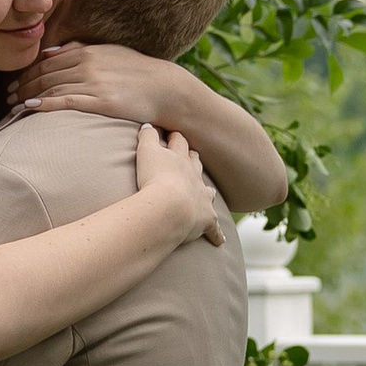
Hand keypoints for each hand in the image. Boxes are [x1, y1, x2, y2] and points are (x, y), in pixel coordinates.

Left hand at [20, 41, 179, 125]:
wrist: (165, 89)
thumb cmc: (137, 73)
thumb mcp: (109, 52)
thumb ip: (80, 49)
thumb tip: (51, 51)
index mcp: (87, 51)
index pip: (48, 62)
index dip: (27, 73)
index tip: (14, 83)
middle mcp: (87, 64)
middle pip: (45, 75)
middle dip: (23, 86)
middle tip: (8, 97)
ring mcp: (93, 82)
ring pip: (51, 88)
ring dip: (28, 97)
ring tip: (13, 107)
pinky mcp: (100, 101)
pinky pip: (65, 101)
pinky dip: (44, 104)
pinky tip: (30, 109)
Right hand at [136, 122, 225, 246]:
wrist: (170, 206)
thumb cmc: (155, 178)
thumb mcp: (146, 152)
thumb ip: (147, 136)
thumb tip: (148, 124)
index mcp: (180, 160)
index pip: (179, 144)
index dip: (176, 138)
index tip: (174, 134)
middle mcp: (195, 177)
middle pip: (196, 164)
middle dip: (193, 159)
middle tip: (192, 155)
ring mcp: (202, 198)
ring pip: (208, 192)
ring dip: (207, 191)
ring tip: (208, 192)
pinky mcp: (206, 220)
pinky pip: (213, 229)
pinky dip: (217, 234)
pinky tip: (220, 241)